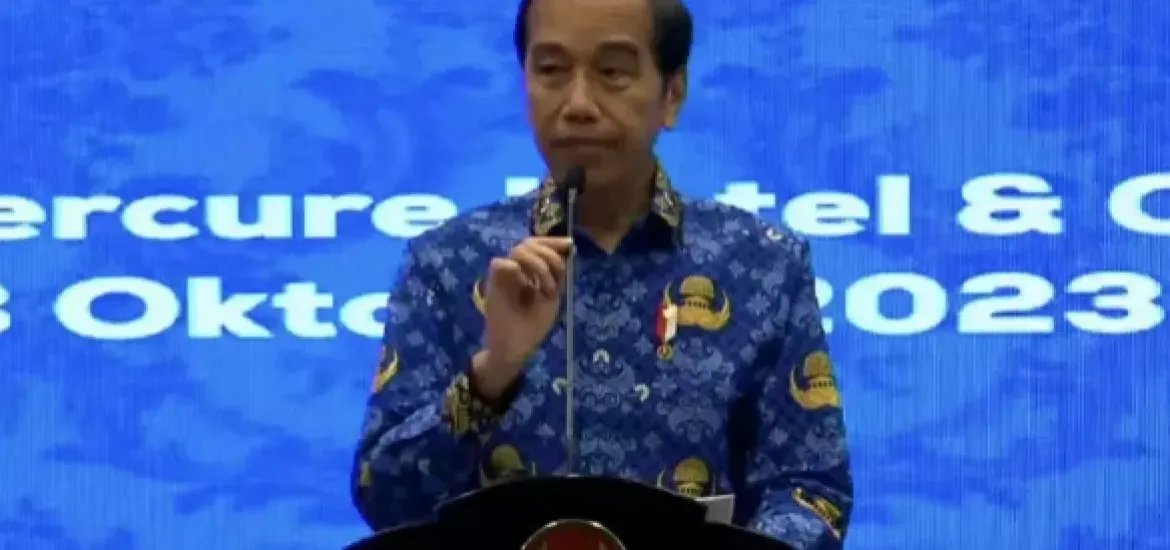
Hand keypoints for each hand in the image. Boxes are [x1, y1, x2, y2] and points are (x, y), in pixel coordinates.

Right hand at [473, 236, 572, 397]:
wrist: (514, 349)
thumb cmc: (533, 327)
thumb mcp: (553, 297)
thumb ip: (558, 273)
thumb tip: (569, 246)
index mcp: (531, 272)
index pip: (539, 244)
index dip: (553, 241)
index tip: (569, 244)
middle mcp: (517, 269)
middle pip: (529, 243)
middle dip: (547, 253)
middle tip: (555, 274)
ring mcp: (505, 276)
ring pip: (518, 250)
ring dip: (537, 264)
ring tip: (544, 287)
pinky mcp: (492, 284)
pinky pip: (499, 263)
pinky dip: (514, 268)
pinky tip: (523, 281)